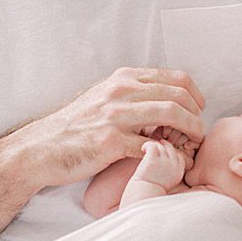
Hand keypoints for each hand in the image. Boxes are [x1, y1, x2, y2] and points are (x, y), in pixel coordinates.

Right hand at [19, 68, 204, 189]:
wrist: (43, 148)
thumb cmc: (77, 126)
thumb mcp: (105, 97)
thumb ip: (134, 94)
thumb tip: (166, 99)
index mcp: (123, 78)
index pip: (176, 78)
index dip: (195, 96)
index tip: (198, 111)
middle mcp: (121, 91)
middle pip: (179, 95)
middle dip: (197, 114)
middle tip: (198, 131)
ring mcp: (116, 116)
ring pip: (171, 114)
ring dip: (191, 130)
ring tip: (192, 143)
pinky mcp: (111, 142)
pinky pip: (153, 145)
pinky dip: (170, 154)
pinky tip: (174, 162)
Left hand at [133, 139, 187, 189]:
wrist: (144, 195)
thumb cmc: (151, 192)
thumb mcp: (167, 183)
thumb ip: (169, 172)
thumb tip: (164, 164)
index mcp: (178, 172)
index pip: (179, 157)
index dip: (171, 153)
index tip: (164, 153)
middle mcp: (173, 166)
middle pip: (170, 149)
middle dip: (163, 145)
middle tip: (156, 145)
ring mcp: (164, 161)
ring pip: (160, 146)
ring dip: (153, 145)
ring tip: (146, 149)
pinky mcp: (153, 159)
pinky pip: (152, 145)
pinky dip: (147, 145)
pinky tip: (143, 149)